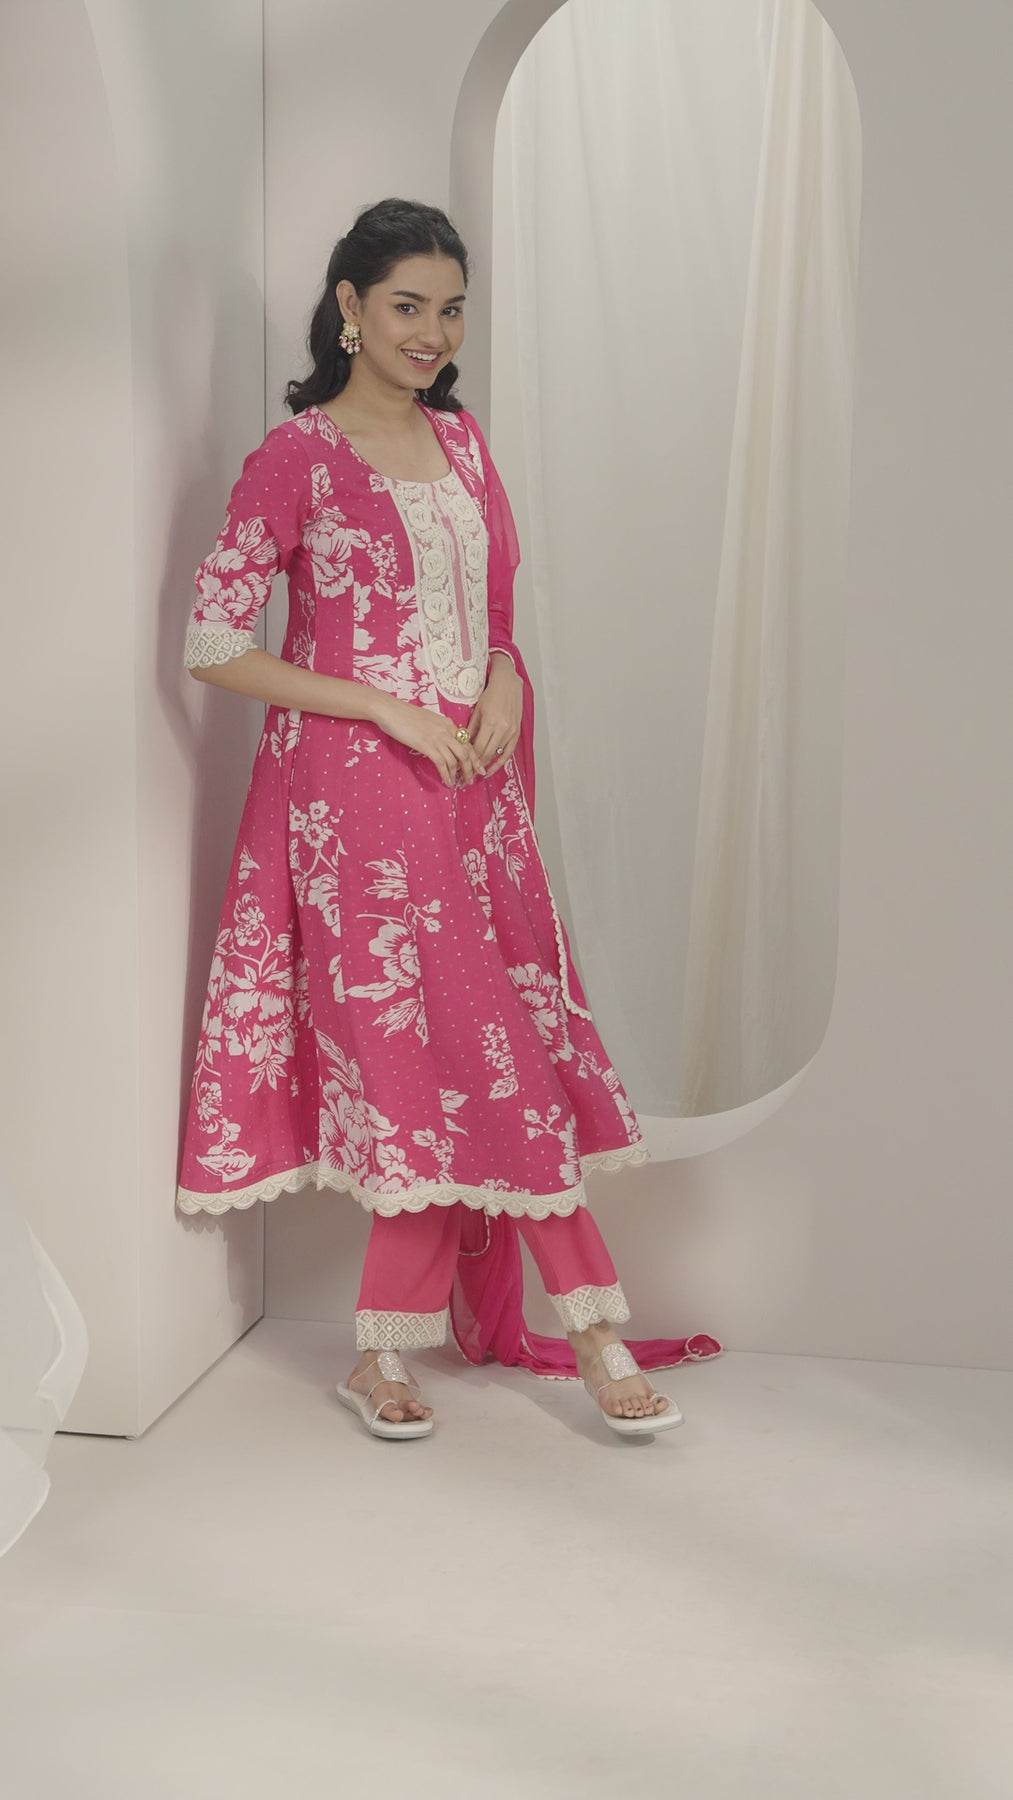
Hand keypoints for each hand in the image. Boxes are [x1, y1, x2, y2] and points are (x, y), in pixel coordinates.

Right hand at [371, 693, 484, 786]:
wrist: (391, 710)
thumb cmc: (405, 716)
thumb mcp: (429, 721)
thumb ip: (439, 730)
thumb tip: (443, 743)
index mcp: (448, 723)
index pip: (467, 742)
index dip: (474, 757)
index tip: (478, 768)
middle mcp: (446, 730)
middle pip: (466, 753)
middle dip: (471, 769)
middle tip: (470, 781)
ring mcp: (437, 737)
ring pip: (456, 759)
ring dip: (459, 774)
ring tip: (457, 784)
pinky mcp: (426, 745)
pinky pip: (441, 763)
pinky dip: (446, 774)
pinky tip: (446, 782)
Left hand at [467, 654, 523, 773]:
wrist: (508, 684)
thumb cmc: (491, 694)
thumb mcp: (477, 710)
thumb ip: (471, 729)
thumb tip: (463, 745)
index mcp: (490, 722)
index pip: (478, 747)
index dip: (469, 759)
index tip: (461, 765)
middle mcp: (502, 728)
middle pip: (487, 753)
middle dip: (476, 765)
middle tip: (466, 773)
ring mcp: (511, 732)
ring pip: (497, 755)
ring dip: (486, 765)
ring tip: (476, 774)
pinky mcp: (516, 733)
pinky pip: (508, 753)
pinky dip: (500, 763)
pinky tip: (491, 770)